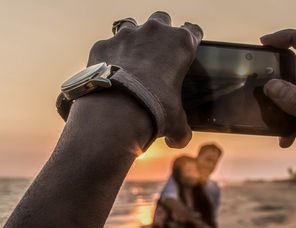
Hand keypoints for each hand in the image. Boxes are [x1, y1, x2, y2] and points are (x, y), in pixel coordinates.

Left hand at [87, 11, 202, 147]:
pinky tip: (107, 73)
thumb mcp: (175, 123)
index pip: (193, 30)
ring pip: (130, 25)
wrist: (115, 112)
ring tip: (129, 60)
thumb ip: (181, 129)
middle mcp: (154, 32)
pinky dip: (107, 56)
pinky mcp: (102, 45)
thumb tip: (180, 140)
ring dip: (132, 38)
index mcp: (180, 44)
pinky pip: (106, 46)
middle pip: (161, 19)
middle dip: (159, 32)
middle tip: (156, 52)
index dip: (190, 39)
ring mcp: (125, 35)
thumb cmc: (153, 112)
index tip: (185, 49)